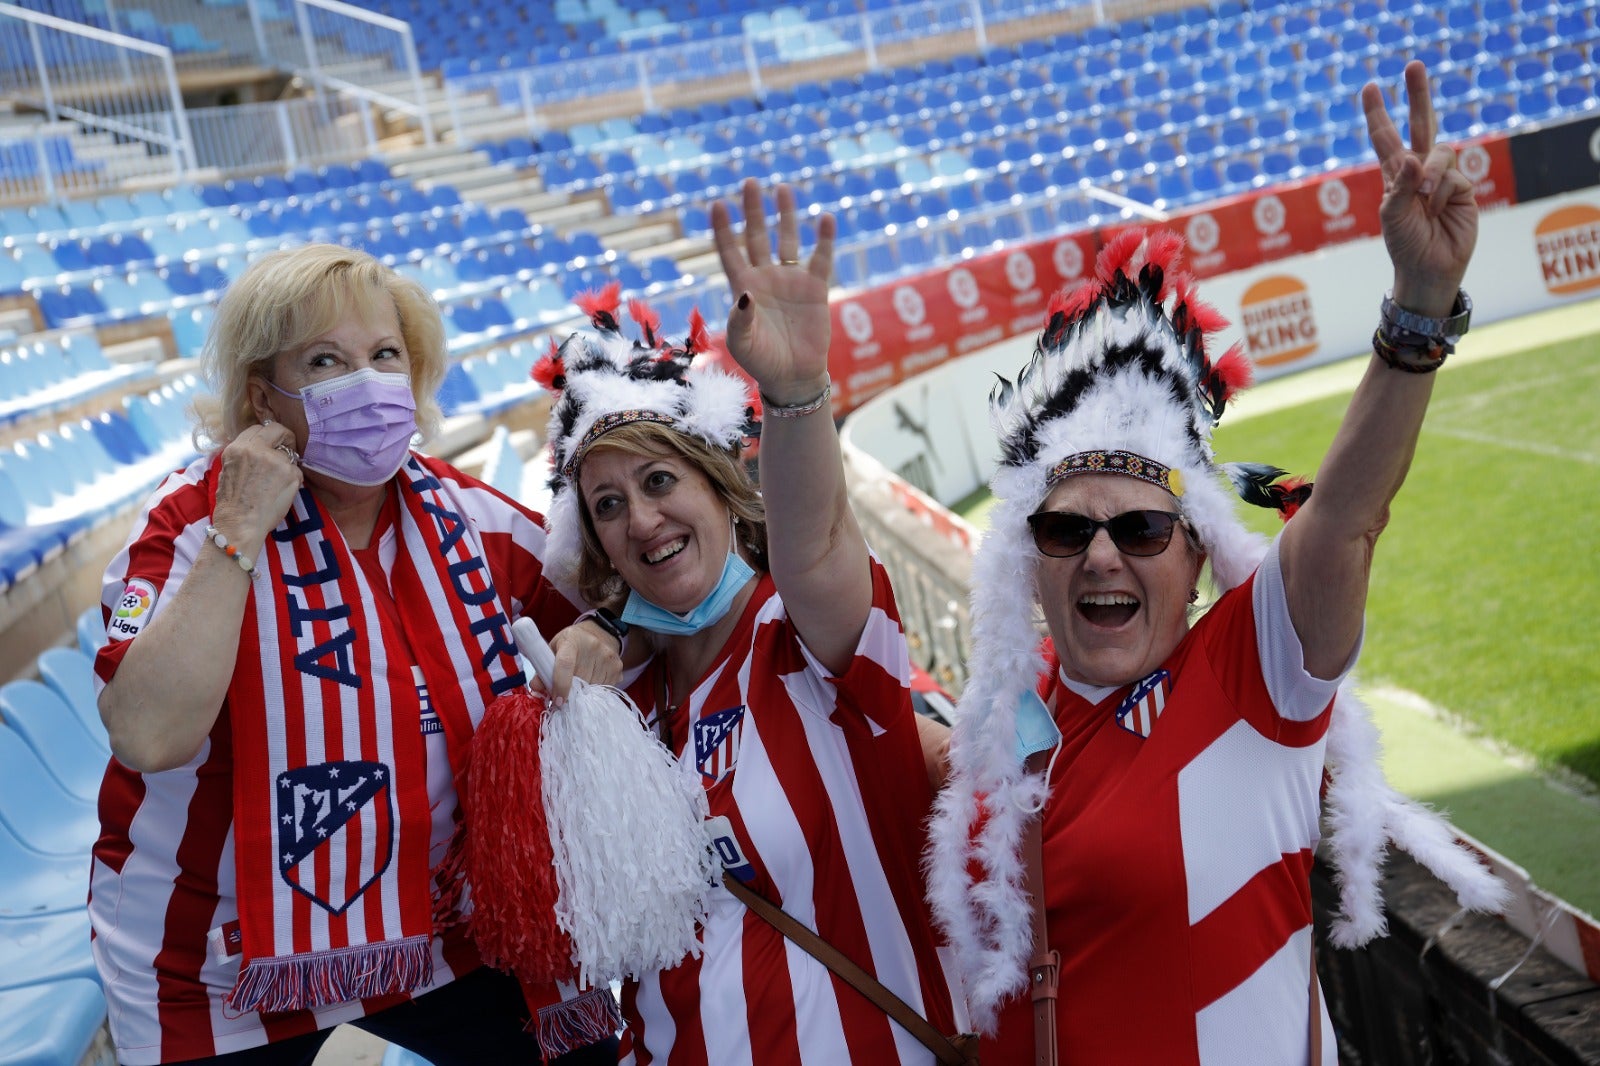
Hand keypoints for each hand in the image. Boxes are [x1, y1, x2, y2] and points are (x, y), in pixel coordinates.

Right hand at [212, 420, 302, 554]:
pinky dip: (293, 481)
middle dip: (284, 437)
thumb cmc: (233, 504)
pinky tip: (282, 493)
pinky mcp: (290, 473)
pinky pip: (297, 472)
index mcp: (237, 448)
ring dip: (287, 466)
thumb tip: (262, 450)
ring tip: (277, 484)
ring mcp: (274, 460)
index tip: (273, 444)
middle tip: (288, 449)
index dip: (267, 436)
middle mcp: (255, 449)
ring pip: (288, 454)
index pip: (257, 428)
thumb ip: (245, 456)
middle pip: (277, 429)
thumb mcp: (229, 470)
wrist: (239, 524)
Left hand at [542, 619, 623, 702]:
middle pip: (580, 681)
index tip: (557, 702)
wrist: (599, 633)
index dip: (560, 685)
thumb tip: (536, 688)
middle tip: (565, 695)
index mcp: (572, 640)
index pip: (565, 664)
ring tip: (579, 686)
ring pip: (593, 689)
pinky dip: (595, 692)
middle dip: (571, 693)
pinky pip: (604, 689)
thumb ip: (542, 669)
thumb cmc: (571, 643)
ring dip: (583, 694)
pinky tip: (591, 683)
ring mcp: (608, 657)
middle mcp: (593, 647)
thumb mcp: (553, 649)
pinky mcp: (618, 667)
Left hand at [710, 179, 836, 404]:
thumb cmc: (761, 361)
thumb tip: (746, 293)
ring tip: (783, 189)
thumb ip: (739, 319)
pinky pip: (821, 258)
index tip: (717, 204)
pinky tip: (826, 218)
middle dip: (754, 210)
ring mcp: (791, 280)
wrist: (793, 376)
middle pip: (758, 236)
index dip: (724, 229)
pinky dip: (824, 239)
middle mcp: (765, 278)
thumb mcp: (743, 344)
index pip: (731, 251)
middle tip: (750, 182)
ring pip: (787, 240)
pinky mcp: (815, 288)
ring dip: (786, 215)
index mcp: (743, 288)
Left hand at [1362, 60, 1476, 316]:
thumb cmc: (1405, 245)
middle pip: (1421, 125)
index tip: (1369, 87)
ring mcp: (1443, 177)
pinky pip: (1452, 176)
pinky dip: (1442, 192)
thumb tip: (1414, 159)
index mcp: (1395, 175)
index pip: (1386, 138)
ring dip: (1430, 174)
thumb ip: (1400, 187)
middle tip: (1413, 64)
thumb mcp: (1392, 217)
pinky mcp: (1463, 187)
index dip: (1378, 113)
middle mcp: (1419, 171)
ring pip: (1439, 152)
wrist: (1430, 269)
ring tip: (1424, 199)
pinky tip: (1439, 210)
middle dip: (1417, 95)